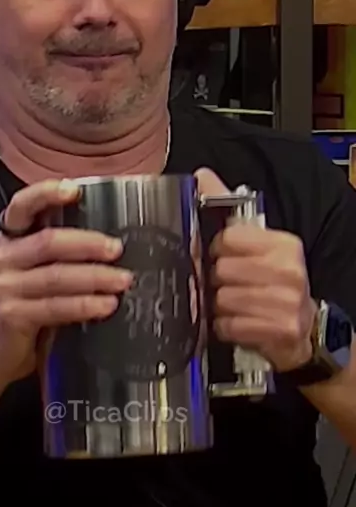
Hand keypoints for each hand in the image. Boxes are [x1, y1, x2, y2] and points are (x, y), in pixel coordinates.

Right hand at [0, 179, 132, 386]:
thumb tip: (112, 242)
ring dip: (95, 277)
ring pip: (56, 276)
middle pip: (49, 242)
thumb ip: (57, 254)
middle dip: (88, 244)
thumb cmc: (24, 308)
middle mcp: (3, 259)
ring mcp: (4, 288)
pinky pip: (55, 307)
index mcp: (10, 240)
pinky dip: (85, 305)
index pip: (22, 205)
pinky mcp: (12, 316)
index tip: (74, 189)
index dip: (46, 193)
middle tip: (117, 249)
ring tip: (123, 281)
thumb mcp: (34, 273)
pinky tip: (105, 305)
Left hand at [195, 168, 316, 372]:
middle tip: (226, 284)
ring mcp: (285, 302)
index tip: (221, 256)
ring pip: (222, 299)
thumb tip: (202, 176)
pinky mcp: (278, 329)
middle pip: (222, 270)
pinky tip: (238, 322)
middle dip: (216, 280)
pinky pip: (229, 325)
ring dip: (219, 305)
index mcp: (284, 245)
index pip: (229, 237)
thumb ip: (229, 209)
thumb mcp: (260, 244)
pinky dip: (226, 326)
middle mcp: (289, 271)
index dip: (217, 249)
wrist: (304, 329)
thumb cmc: (276, 283)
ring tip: (233, 304)